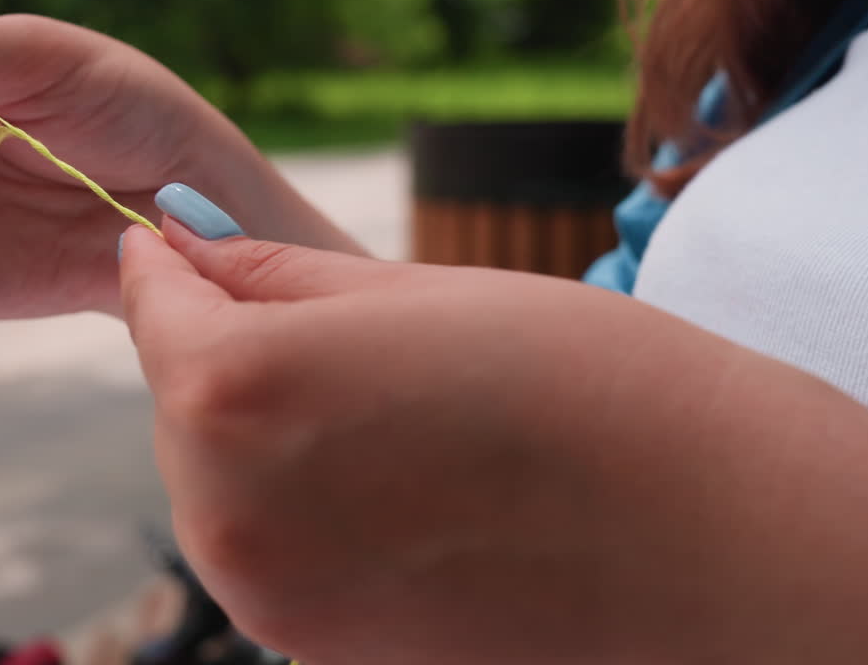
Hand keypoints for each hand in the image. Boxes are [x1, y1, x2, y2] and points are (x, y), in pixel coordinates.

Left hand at [120, 192, 867, 663]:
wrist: (715, 541)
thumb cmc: (581, 383)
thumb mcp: (408, 292)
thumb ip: (267, 273)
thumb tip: (180, 249)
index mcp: (237, 391)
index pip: (153, 308)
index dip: (163, 266)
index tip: (171, 243)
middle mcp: (224, 510)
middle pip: (177, 405)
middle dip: (218, 356)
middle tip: (315, 327)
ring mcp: (265, 598)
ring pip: (211, 483)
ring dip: (255, 436)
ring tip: (374, 410)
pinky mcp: (314, 651)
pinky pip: (264, 549)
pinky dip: (294, 504)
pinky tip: (386, 481)